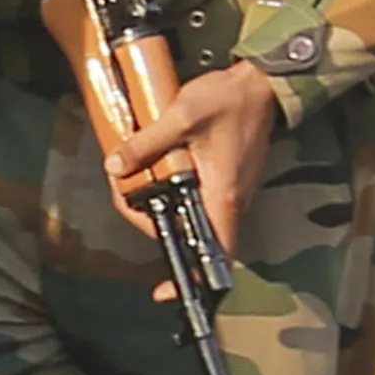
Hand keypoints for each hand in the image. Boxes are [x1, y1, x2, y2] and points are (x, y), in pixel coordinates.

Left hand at [103, 56, 284, 293]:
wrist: (260, 83)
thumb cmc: (228, 100)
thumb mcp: (181, 116)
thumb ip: (147, 143)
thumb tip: (115, 166)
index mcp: (223, 196)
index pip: (212, 254)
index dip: (190, 280)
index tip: (164, 291)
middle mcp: (231, 203)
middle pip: (192, 239)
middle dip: (154, 227)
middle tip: (127, 197)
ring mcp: (230, 194)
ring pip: (193, 221)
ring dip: (162, 212)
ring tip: (134, 185)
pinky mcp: (226, 183)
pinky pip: (198, 203)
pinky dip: (173, 197)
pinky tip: (154, 174)